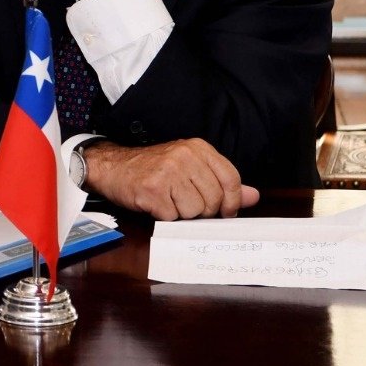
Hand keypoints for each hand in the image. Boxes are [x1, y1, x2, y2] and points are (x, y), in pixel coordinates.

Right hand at [82, 138, 259, 219]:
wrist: (112, 167)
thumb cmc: (153, 170)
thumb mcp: (190, 168)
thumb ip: (222, 182)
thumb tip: (253, 196)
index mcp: (198, 148)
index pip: (231, 179)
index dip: (231, 201)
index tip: (224, 211)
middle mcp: (184, 156)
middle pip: (214, 200)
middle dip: (202, 209)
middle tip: (184, 202)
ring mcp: (168, 171)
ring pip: (195, 211)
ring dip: (181, 213)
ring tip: (168, 200)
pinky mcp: (152, 189)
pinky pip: (173, 217)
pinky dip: (164, 216)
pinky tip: (155, 203)